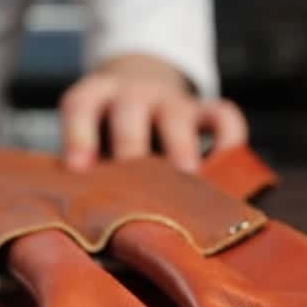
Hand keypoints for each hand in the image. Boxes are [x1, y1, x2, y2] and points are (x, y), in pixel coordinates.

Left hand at [59, 53, 246, 172]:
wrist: (139, 87)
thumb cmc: (105, 133)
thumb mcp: (89, 141)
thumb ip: (87, 169)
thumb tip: (85, 218)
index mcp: (94, 96)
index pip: (80, 105)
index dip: (77, 135)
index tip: (77, 169)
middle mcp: (132, 93)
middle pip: (129, 113)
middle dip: (131, 147)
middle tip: (133, 185)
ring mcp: (171, 100)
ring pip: (176, 116)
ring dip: (180, 148)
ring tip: (185, 181)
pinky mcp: (206, 109)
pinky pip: (224, 116)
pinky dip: (229, 141)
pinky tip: (227, 172)